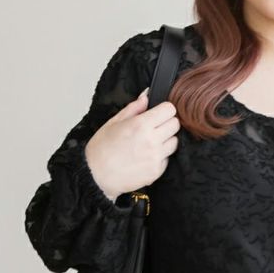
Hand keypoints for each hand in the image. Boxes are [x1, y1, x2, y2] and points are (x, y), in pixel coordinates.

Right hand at [84, 87, 180, 201]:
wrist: (98, 175)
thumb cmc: (102, 149)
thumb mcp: (114, 122)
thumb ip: (134, 108)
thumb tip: (146, 97)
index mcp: (141, 125)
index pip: (169, 110)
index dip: (165, 109)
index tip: (160, 112)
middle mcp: (152, 141)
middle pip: (175, 125)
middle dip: (167, 122)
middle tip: (156, 126)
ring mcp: (156, 157)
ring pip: (174, 142)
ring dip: (166, 139)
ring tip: (151, 142)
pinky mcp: (157, 171)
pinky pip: (167, 158)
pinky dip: (161, 155)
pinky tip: (147, 155)